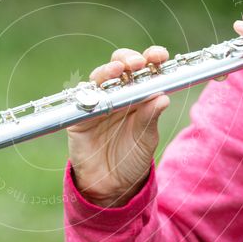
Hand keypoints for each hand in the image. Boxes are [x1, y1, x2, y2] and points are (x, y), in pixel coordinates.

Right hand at [67, 46, 170, 206]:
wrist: (111, 185)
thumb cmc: (132, 158)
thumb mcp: (146, 139)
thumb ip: (151, 118)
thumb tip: (163, 96)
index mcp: (139, 95)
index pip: (145, 70)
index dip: (151, 59)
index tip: (159, 56)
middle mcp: (118, 94)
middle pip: (120, 66)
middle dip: (128, 59)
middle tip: (137, 62)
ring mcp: (98, 102)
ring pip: (100, 78)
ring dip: (109, 71)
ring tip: (119, 69)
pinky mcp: (79, 116)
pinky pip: (82, 100)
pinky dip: (88, 93)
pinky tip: (98, 92)